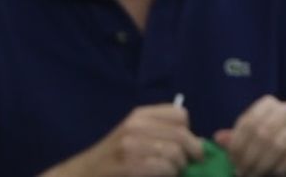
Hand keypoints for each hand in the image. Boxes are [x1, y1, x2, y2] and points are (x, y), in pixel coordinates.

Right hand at [67, 103, 201, 176]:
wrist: (88, 172)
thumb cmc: (117, 157)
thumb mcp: (136, 135)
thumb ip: (161, 133)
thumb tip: (197, 143)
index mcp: (140, 115)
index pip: (180, 115)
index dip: (190, 132)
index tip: (188, 147)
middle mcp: (135, 125)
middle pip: (182, 135)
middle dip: (192, 154)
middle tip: (188, 165)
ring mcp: (130, 145)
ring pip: (175, 153)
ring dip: (179, 168)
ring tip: (172, 172)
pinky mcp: (129, 165)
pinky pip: (164, 168)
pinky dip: (169, 174)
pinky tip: (162, 176)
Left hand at [213, 96, 285, 176]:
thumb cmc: (276, 150)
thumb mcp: (254, 144)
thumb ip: (237, 140)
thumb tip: (218, 138)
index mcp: (270, 104)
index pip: (248, 122)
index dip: (237, 145)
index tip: (233, 163)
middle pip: (261, 132)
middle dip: (249, 156)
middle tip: (242, 172)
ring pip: (277, 144)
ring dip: (263, 163)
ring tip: (255, 175)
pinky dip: (282, 167)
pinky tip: (276, 173)